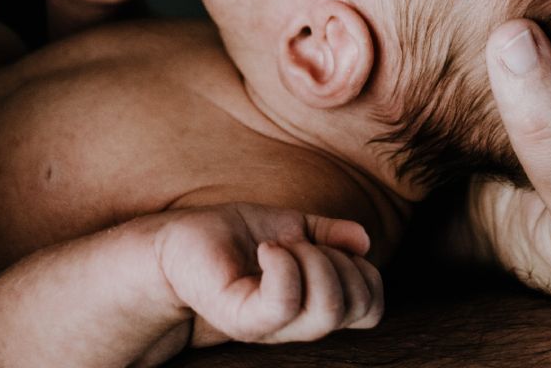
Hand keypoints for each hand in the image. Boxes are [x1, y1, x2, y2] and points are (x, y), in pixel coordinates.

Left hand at [156, 204, 383, 345]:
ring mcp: (270, 325)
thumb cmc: (233, 236)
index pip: (371, 307)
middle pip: (356, 307)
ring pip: (327, 307)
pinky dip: (283, 264)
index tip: (330, 245)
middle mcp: (297, 322)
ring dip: (313, 260)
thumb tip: (364, 241)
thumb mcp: (293, 226)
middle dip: (340, 261)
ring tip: (279, 246)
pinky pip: (284, 302)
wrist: (179, 241)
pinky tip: (265, 249)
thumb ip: (330, 234)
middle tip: (301, 243)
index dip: (367, 273)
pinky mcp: (242, 319)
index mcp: (314, 303)